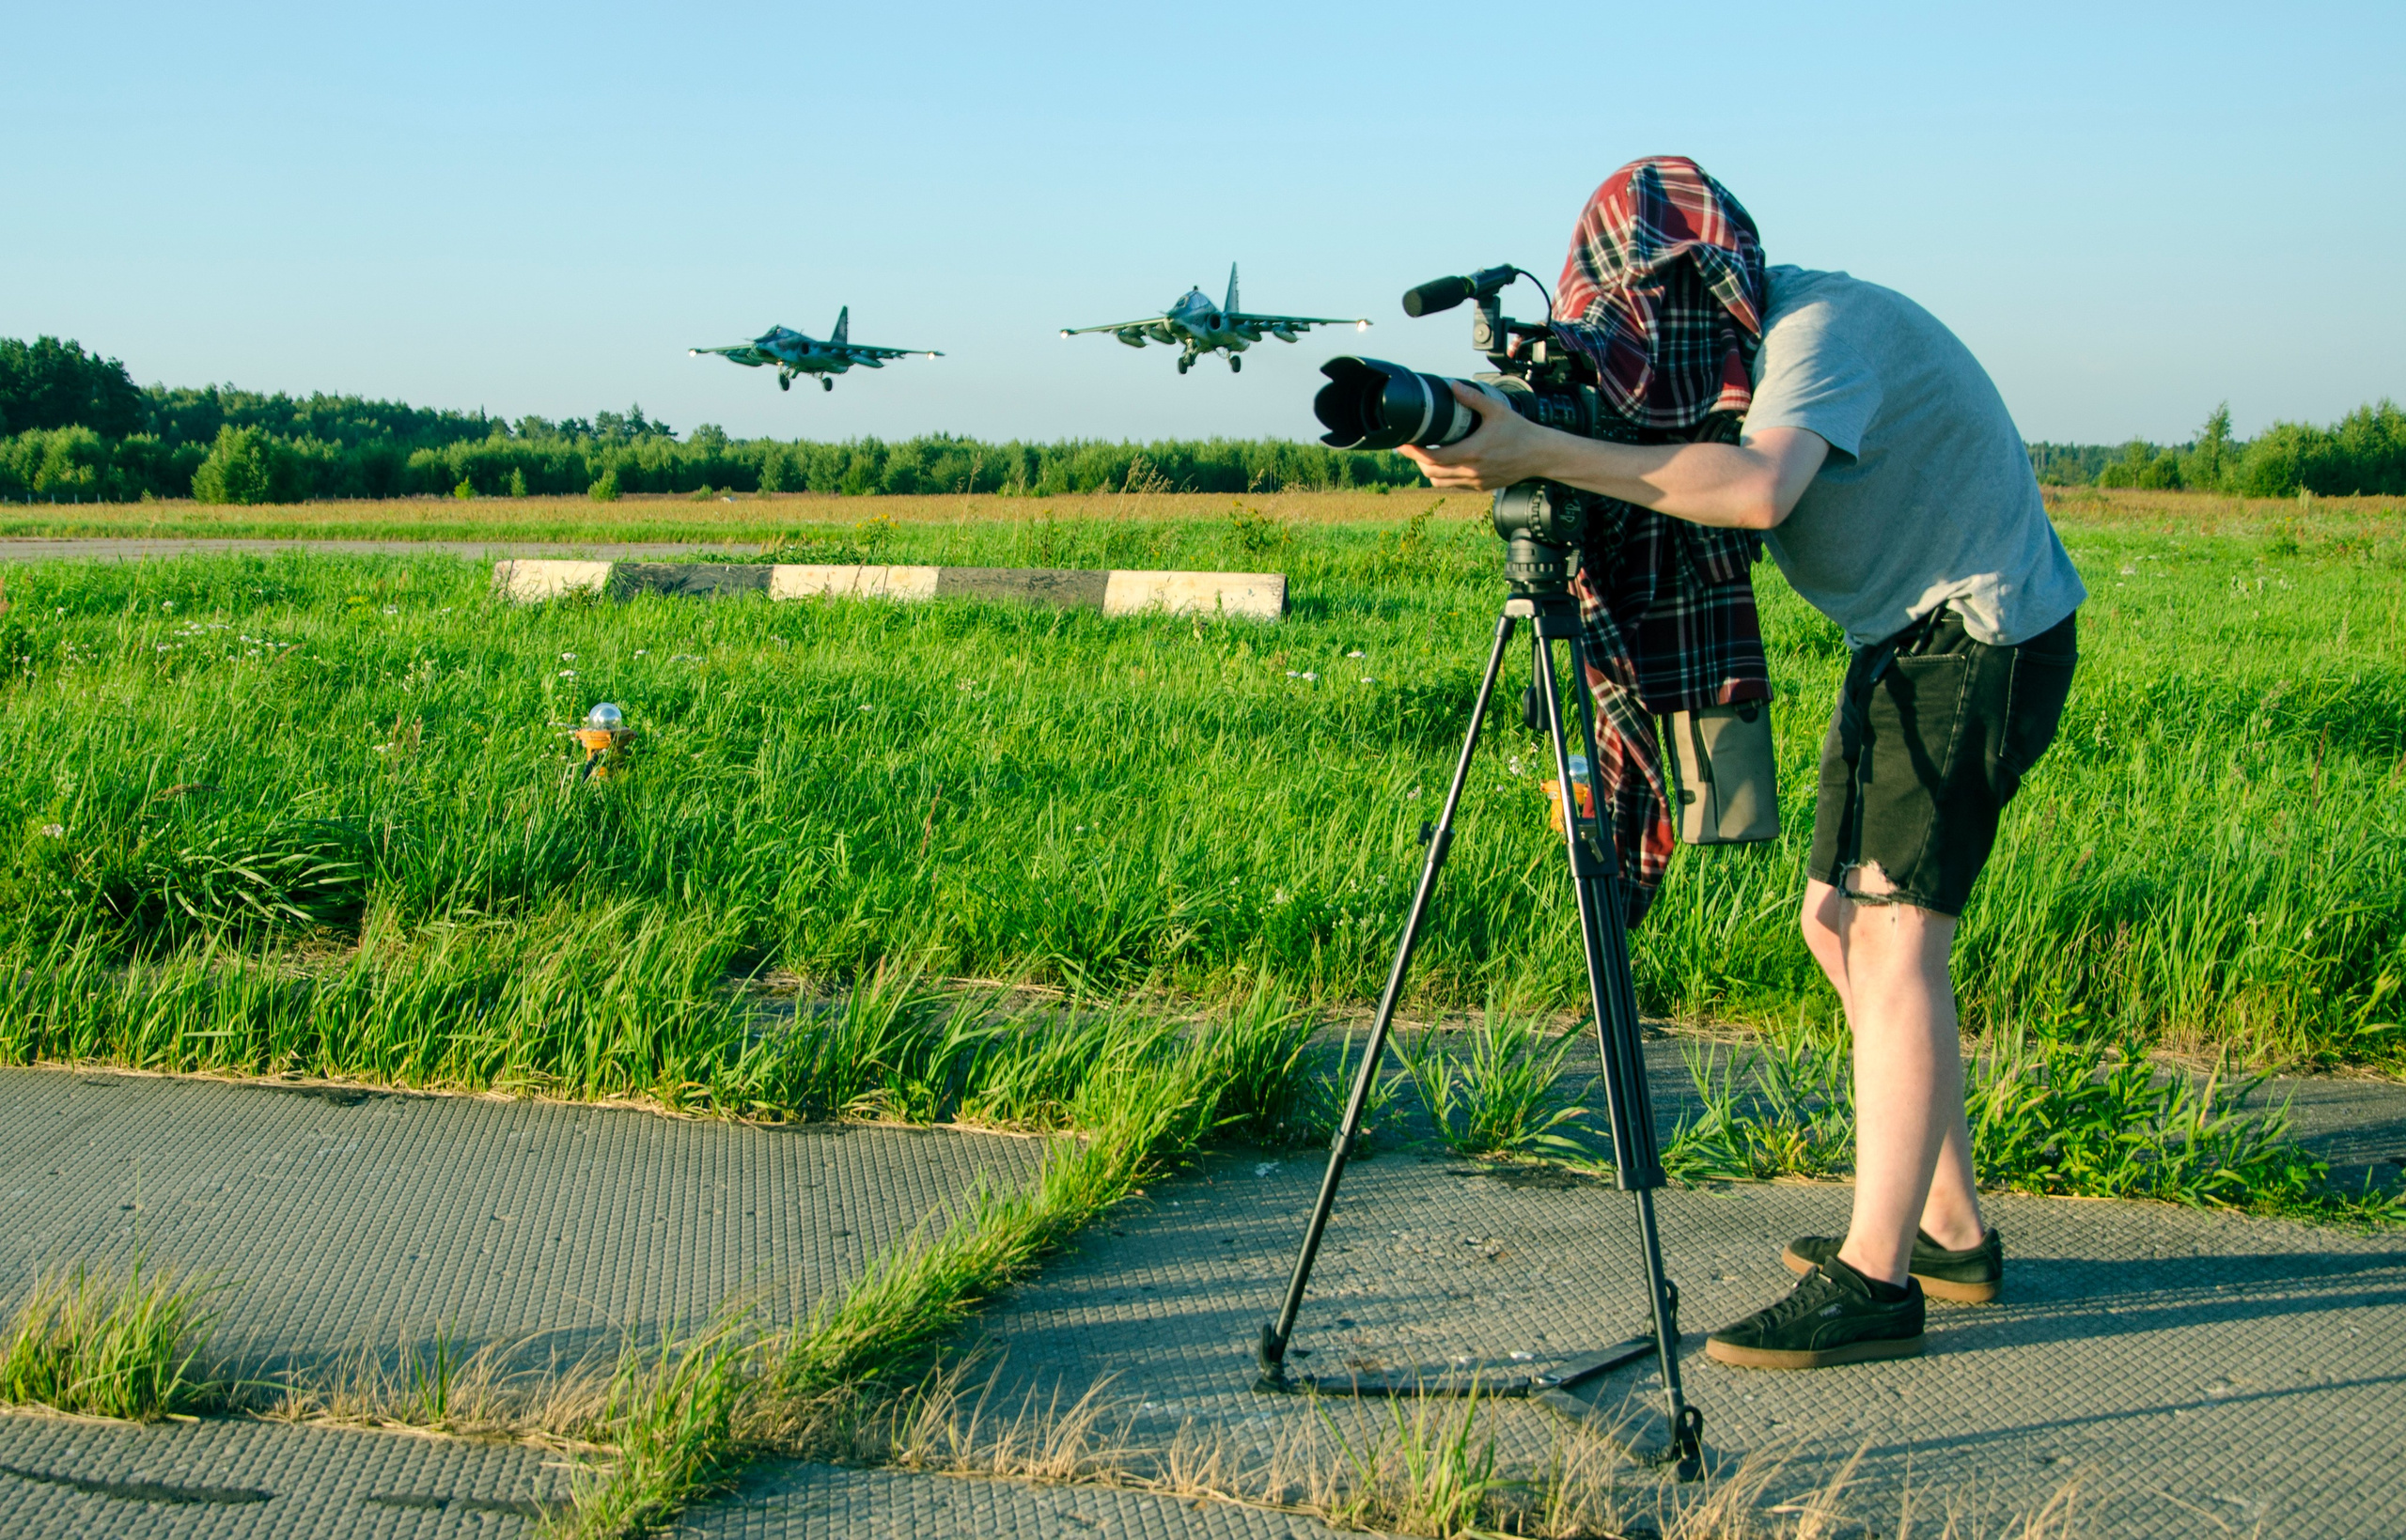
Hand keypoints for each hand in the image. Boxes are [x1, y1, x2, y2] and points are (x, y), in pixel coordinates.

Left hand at [1397, 380, 1562, 490]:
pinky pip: (1454, 485)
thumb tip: (1452, 386)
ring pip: (1440, 482)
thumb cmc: (1520, 431)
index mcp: (1471, 452)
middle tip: (1412, 447)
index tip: (1404, 444)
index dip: (1413, 452)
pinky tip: (1446, 463)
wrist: (1540, 454)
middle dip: (1417, 461)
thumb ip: (1472, 398)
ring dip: (1430, 470)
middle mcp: (1471, 471)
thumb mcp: (1496, 410)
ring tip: (1426, 455)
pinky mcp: (1481, 487)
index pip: (1432, 458)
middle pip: (1431, 472)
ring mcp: (1476, 481)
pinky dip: (1445, 476)